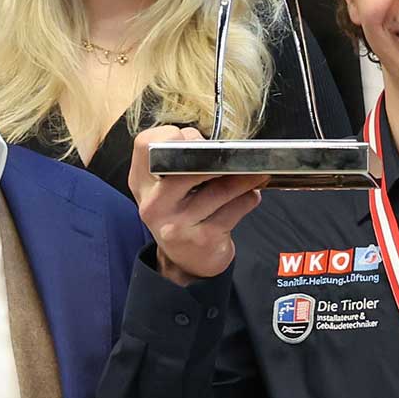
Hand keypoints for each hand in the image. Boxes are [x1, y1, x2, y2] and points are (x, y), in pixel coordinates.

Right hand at [132, 126, 265, 283]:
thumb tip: (220, 146)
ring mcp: (177, 224)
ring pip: (220, 187)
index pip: (146, 143)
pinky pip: (235, 209)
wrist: (184, 261)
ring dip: (245, 178)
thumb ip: (184, 161)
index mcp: (142, 183)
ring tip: (256, 173)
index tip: (197, 142)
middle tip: (237, 156)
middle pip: (188, 164)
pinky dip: (249, 199)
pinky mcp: (203, 239)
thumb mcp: (169, 188)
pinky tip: (251, 196)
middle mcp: (154, 203)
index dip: (175, 136)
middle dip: (218, 157)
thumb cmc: (182, 214)